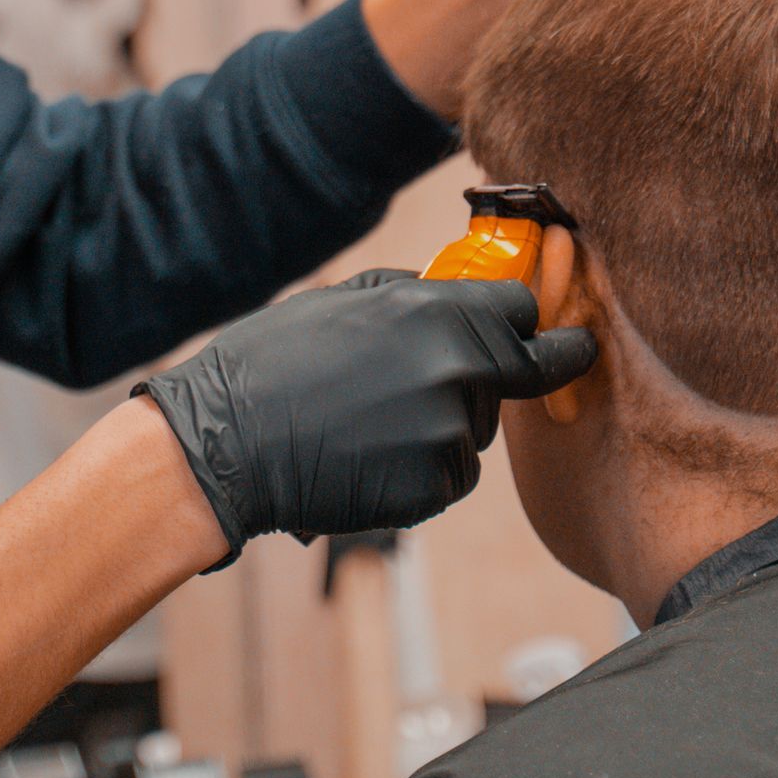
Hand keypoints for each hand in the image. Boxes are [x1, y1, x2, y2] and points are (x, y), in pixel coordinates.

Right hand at [140, 271, 595, 560]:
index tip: (549, 339)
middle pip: (509, 375)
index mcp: (436, 311)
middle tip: (420, 389)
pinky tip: (367, 457)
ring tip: (368, 422)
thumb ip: (412, 294)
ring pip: (476, 429)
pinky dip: (420, 469)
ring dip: (442, 426)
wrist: (227, 443)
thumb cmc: (273, 362)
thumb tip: (456, 291)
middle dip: (476, 379)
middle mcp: (456, 368)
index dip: (525, 325)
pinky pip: (450, 474)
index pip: (524, 314)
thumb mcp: (340, 299)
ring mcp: (449, 432)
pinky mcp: (434, 486)